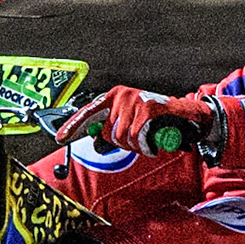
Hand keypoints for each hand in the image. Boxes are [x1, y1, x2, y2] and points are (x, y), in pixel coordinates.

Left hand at [55, 87, 216, 155]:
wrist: (184, 114)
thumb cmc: (156, 119)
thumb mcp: (131, 120)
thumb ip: (112, 127)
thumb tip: (94, 139)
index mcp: (113, 96)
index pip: (88, 112)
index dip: (73, 126)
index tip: (60, 137)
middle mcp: (120, 95)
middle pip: (107, 132)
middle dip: (121, 144)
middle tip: (137, 143)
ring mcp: (133, 100)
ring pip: (121, 137)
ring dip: (135, 147)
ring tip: (146, 142)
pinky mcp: (146, 108)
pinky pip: (136, 137)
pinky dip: (144, 147)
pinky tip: (152, 146)